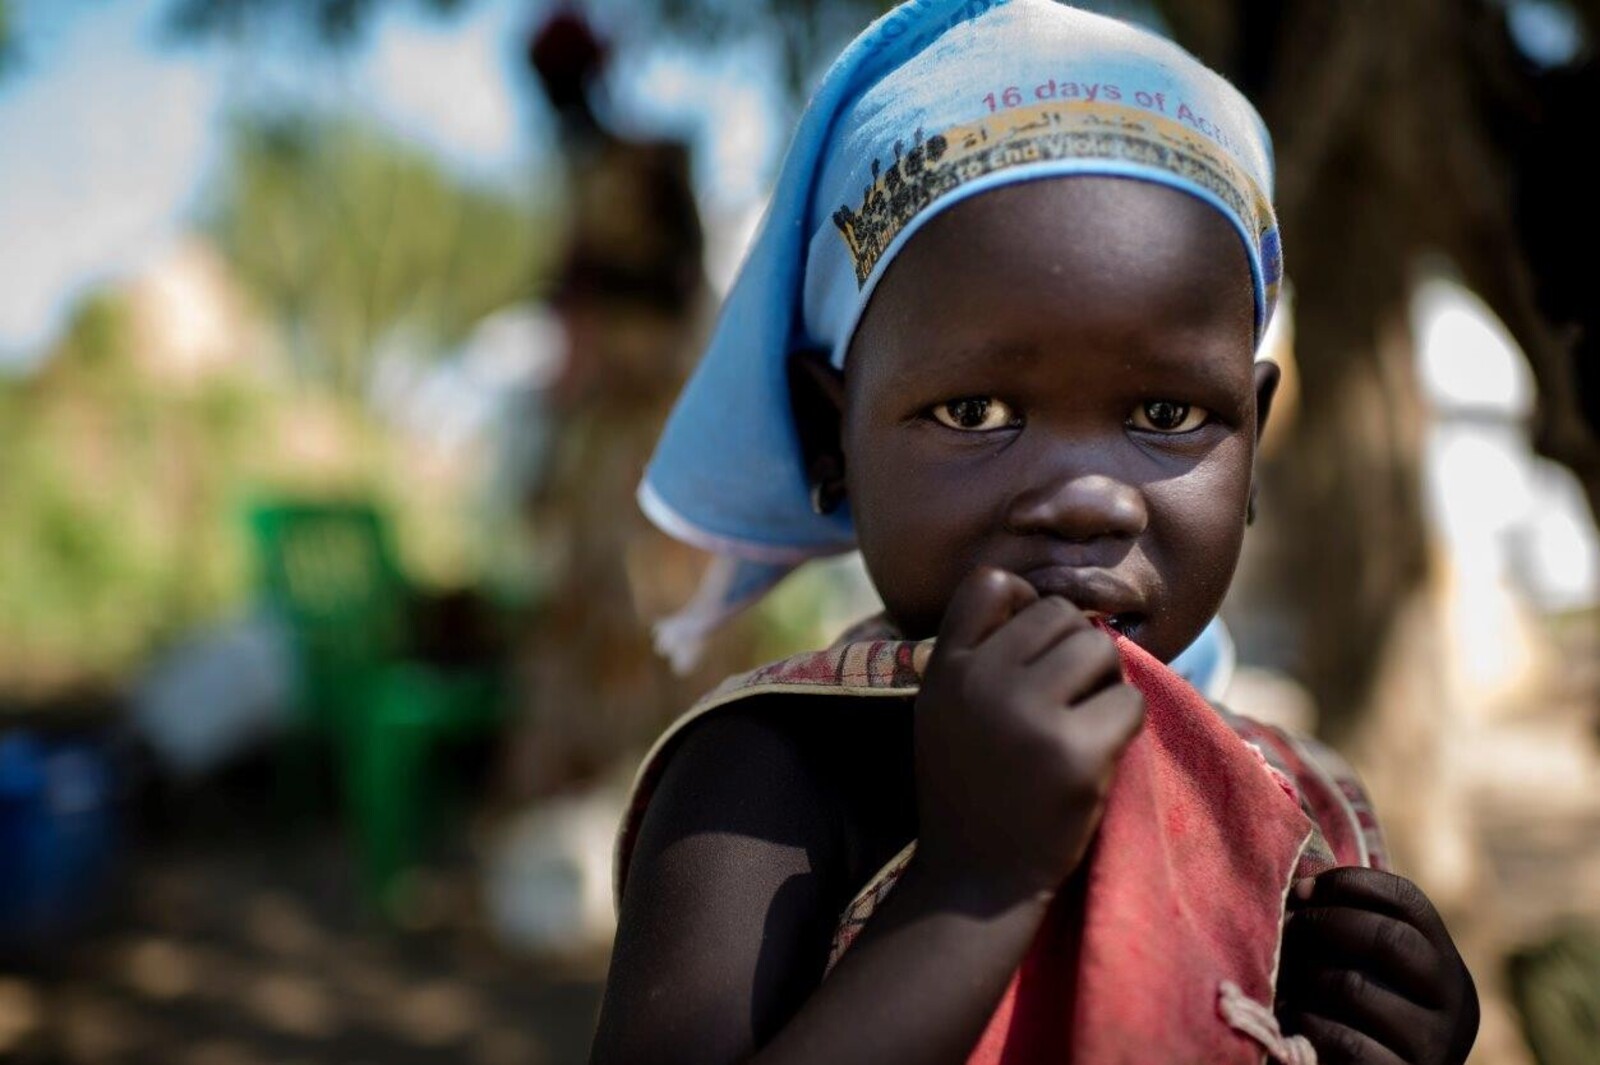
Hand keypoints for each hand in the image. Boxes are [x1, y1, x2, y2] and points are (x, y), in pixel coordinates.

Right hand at [911, 567, 1144, 906]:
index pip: (992, 582)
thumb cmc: (970, 788)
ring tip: (1080, 725)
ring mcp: (1028, 717)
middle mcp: (980, 683)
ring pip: (1101, 650)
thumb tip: (1049, 599)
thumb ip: (978, 652)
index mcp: (946, 668)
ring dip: (1103, 685)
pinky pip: (1129, 703)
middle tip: (1063, 703)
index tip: (1030, 654)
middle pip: (1061, 615)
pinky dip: (1122, 727)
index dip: (1024, 606)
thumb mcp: (945, 710)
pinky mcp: (1075, 755)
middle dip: (1074, 653)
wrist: (975, 882)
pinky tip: (1093, 758)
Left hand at [1277, 867, 1478, 1063]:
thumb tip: (1301, 889)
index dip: (1349, 883)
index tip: (1302, 889)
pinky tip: (1294, 1022)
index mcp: (1445, 966)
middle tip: (1286, 929)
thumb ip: (1350, 932)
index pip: (1408, 900)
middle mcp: (1455, 1003)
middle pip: (1387, 937)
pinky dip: (1307, 1023)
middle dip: (1323, 924)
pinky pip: (1342, 1039)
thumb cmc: (1359, 1023)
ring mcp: (1435, 1046)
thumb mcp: (1368, 974)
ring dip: (1305, 978)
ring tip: (1284, 982)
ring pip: (1354, 987)